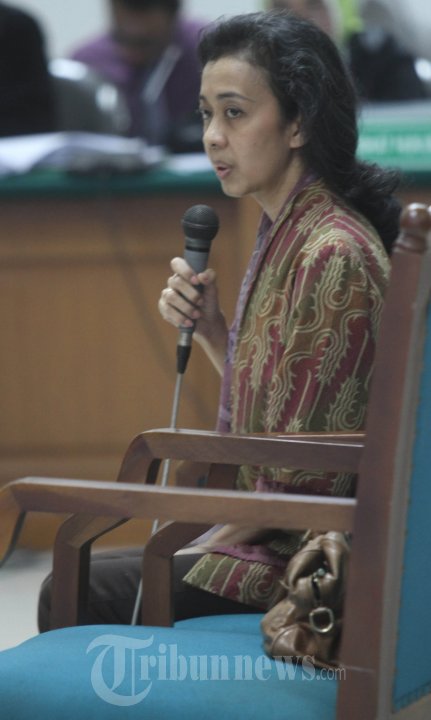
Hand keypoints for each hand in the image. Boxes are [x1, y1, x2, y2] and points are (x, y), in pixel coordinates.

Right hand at [158, 257, 227, 372]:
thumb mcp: (213, 291)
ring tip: (197, 315)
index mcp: (184, 274)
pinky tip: (189, 322)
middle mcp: (174, 283)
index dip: (185, 270)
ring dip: (186, 307)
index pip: (177, 263)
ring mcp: (167, 295)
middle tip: (201, 302)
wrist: (208, 322)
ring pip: (171, 296)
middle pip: (175, 282)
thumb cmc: (209, 302)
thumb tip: (202, 276)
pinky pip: (167, 310)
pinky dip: (180, 317)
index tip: (196, 281)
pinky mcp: (164, 309)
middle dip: (190, 293)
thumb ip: (210, 279)